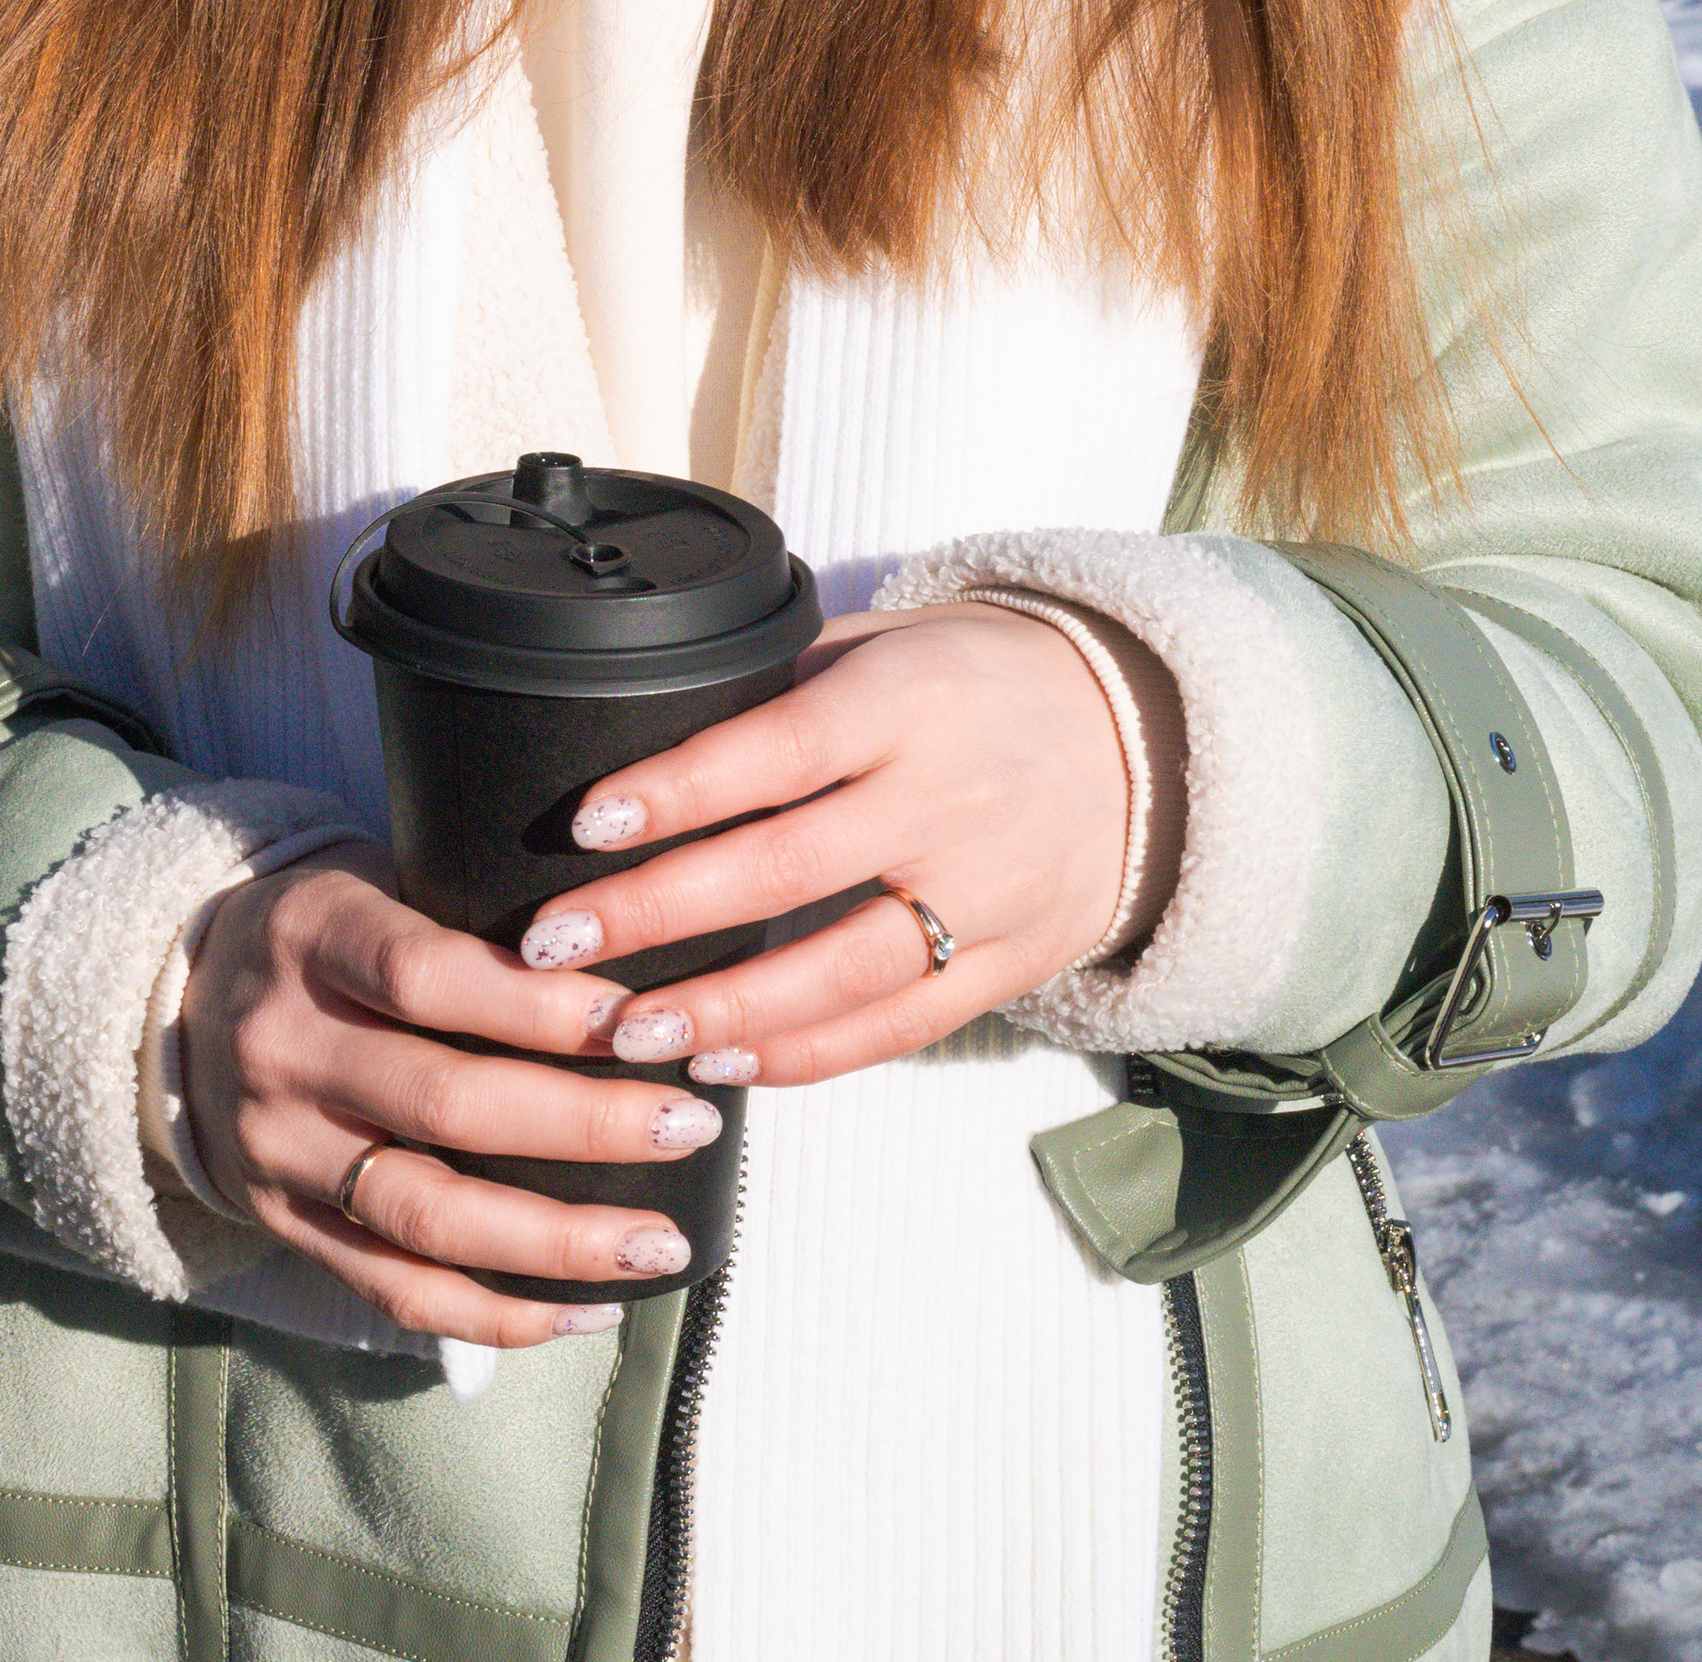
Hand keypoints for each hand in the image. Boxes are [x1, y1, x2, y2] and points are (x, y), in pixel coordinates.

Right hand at [176, 838, 734, 1347]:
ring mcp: (278, 1148)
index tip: (649, 1021)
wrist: (176, 1002)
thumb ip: (473, 914)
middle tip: (690, 1125)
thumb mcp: (374, 877)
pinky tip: (589, 1308)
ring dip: (558, 1240)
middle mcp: (285, 1046)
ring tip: (661, 1245)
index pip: (431, 976)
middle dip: (585, 1124)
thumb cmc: (328, 930)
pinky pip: (395, 1290)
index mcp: (312, 934)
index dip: (545, 1007)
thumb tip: (634, 963)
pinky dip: (498, 1313)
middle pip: (447, 1102)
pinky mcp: (284, 1226)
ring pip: (428, 1214)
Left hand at [511, 605, 1135, 1084]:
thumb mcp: (891, 640)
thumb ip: (787, 680)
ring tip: (627, 1033)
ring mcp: (985, 892)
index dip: (677, 791)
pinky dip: (809, 1054)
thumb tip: (654, 716)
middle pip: (784, 871)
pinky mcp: (1012, 964)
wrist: (1145, 739)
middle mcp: (945, 799)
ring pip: (839, 972)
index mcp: (905, 701)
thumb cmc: (980, 680)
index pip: (774, 749)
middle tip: (556, 946)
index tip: (587, 823)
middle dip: (658, 915)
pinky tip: (727, 1061)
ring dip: (723, 1009)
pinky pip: (899, 1025)